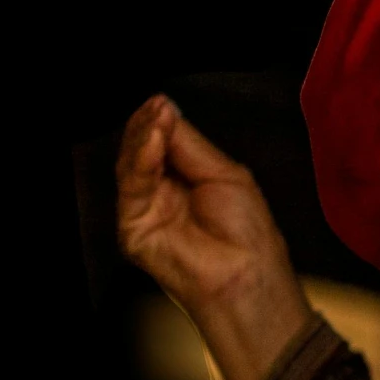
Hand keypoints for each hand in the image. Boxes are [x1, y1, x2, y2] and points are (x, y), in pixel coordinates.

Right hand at [116, 95, 312, 379]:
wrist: (248, 276)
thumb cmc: (247, 235)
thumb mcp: (223, 172)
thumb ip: (189, 143)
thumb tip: (165, 109)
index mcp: (184, 178)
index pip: (163, 140)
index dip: (161, 120)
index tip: (163, 103)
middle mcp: (161, 193)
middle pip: (142, 149)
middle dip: (148, 125)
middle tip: (158, 108)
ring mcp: (145, 211)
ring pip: (131, 164)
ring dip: (143, 138)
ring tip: (156, 120)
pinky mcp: (133, 230)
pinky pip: (131, 189)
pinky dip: (140, 161)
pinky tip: (151, 143)